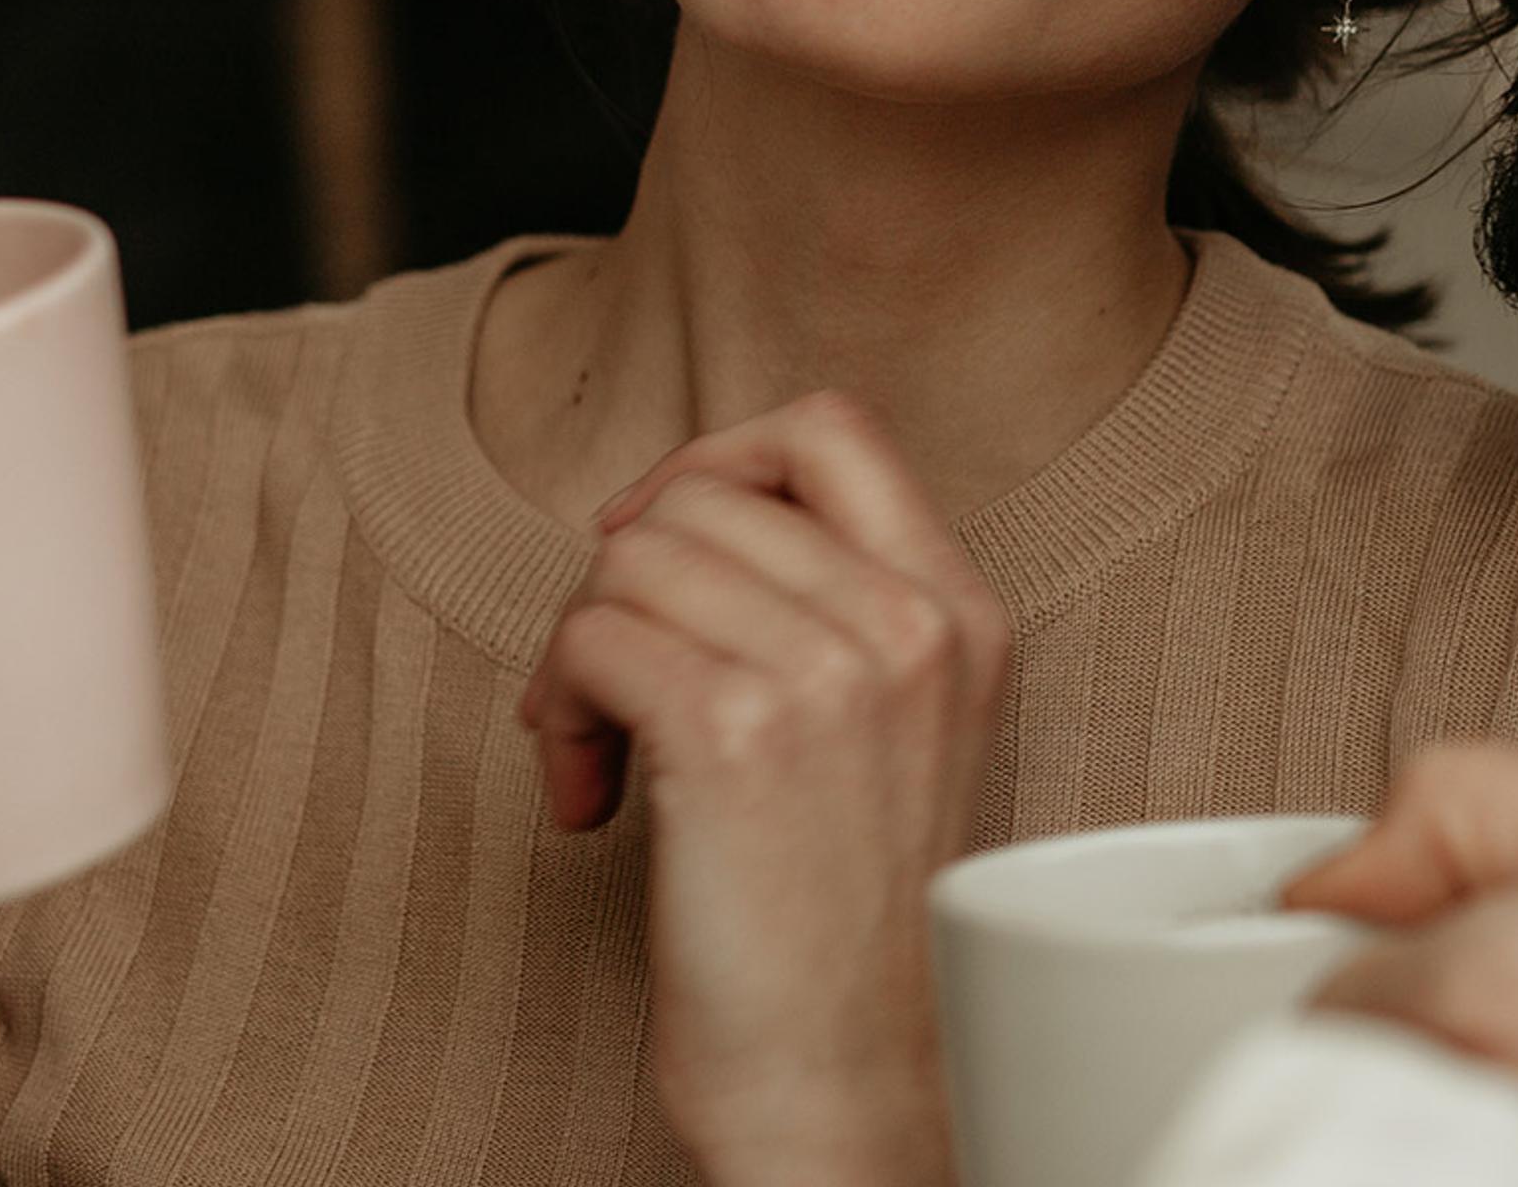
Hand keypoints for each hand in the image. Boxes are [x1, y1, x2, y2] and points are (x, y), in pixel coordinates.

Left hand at [517, 393, 1009, 1186]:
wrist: (847, 1086)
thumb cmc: (849, 931)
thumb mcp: (900, 735)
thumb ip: (838, 614)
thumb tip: (675, 520)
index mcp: (960, 615)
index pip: (829, 430)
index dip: (716, 461)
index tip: (658, 544)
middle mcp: (906, 628)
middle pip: (698, 499)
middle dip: (622, 587)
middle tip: (613, 693)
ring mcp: (826, 675)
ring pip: (628, 562)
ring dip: (578, 657)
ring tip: (600, 755)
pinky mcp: (732, 735)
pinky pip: (590, 640)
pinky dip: (557, 716)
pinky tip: (589, 802)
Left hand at [1284, 745, 1517, 1186]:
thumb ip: (1470, 814)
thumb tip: (1346, 867)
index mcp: (1489, 995)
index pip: (1326, 998)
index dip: (1383, 960)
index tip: (1443, 953)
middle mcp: (1499, 1120)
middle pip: (1359, 1088)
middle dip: (1418, 1043)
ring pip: (1426, 1148)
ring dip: (1472, 1114)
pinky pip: (1512, 1177)